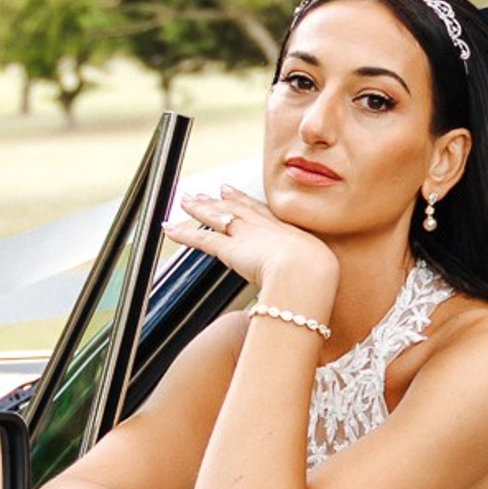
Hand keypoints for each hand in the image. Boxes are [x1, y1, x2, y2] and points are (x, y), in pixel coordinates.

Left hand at [165, 180, 338, 325]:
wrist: (306, 271)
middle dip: (220, 200)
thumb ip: (308, 280)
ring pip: (217, 217)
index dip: (244, 201)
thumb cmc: (317, 277)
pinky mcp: (229, 249)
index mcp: (286, 230)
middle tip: (208, 192)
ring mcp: (245, 235)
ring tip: (186, 201)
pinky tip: (169, 229)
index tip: (231, 192)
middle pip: (236, 208)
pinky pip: (201, 238)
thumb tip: (311, 296)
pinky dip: (183, 234)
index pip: (260, 211)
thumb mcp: (318, 272)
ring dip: (200, 208)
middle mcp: (263, 227)